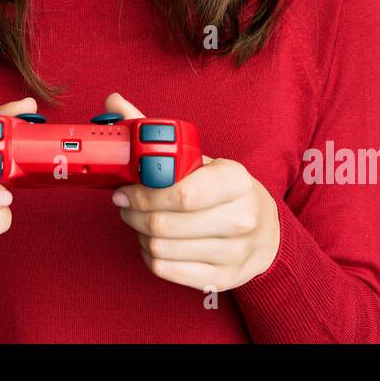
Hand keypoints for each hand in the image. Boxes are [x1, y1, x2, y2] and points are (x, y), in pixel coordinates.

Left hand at [104, 92, 280, 291]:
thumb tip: (113, 100)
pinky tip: (154, 241)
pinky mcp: (222, 279)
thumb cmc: (224, 190)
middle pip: (164, 224)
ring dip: (140, 234)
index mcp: (236, 181)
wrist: (265, 231)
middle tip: (124, 203)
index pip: (182, 193)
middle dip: (134, 213)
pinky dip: (150, 255)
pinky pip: (166, 270)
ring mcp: (233, 253)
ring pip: (161, 248)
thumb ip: (157, 133)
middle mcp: (241, 218)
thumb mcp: (202, 159)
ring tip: (140, 221)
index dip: (144, 193)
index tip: (124, 188)